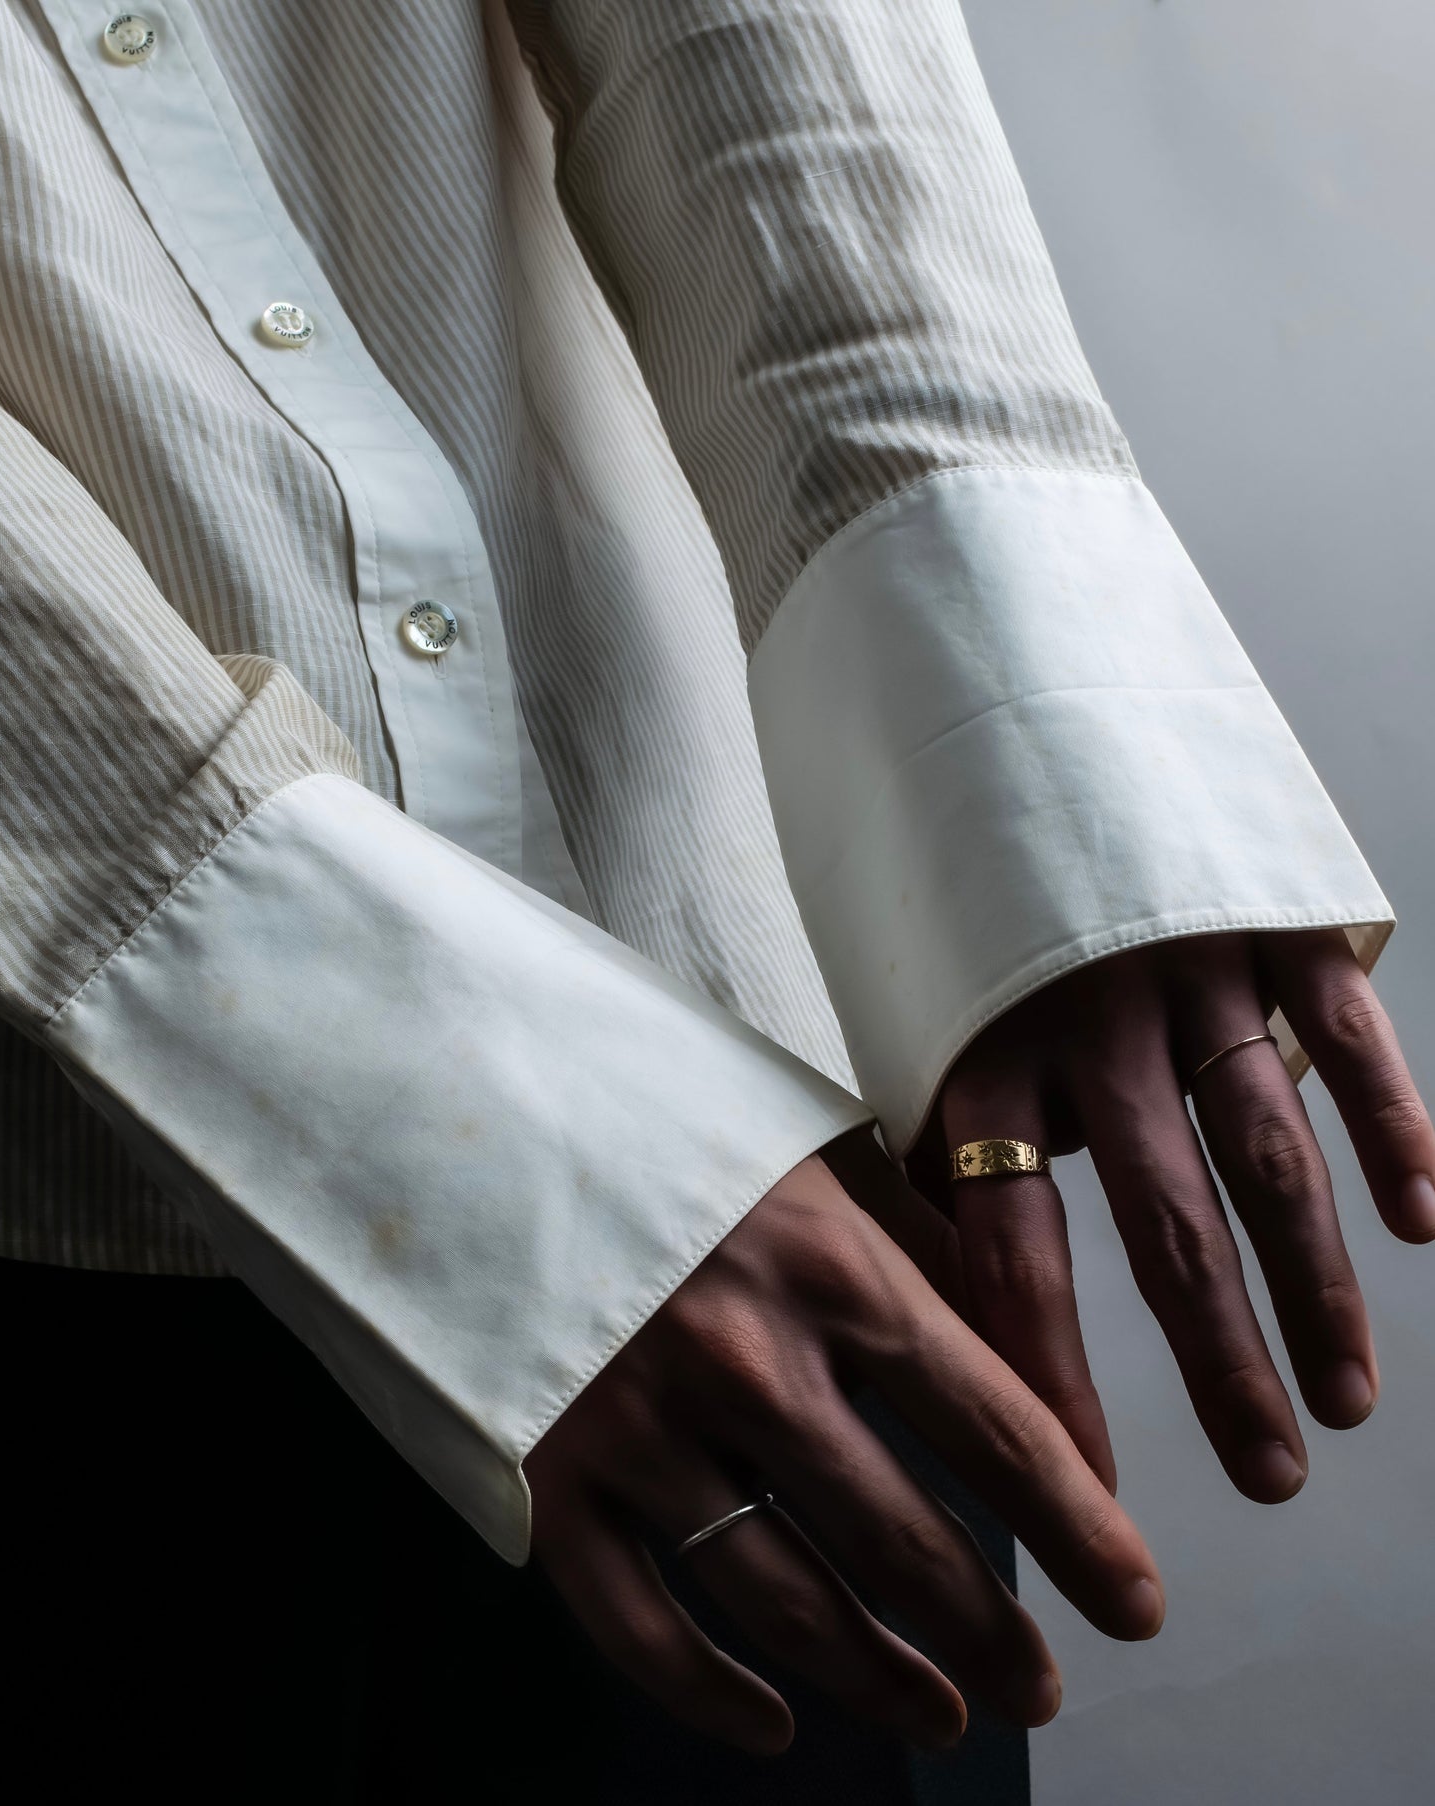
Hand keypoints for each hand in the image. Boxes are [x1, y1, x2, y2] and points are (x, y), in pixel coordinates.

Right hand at [525, 1141, 1162, 1754]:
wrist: (475, 1111)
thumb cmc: (665, 1126)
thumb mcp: (812, 1150)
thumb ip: (921, 1240)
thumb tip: (1021, 1334)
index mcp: (833, 1268)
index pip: (994, 1430)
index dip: (1080, 1532)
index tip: (1135, 1604)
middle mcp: (749, 1362)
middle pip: (904, 1541)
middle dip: (990, 1628)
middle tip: (1039, 1686)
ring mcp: (644, 1431)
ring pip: (786, 1602)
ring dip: (881, 1678)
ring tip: (942, 1717)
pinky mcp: (551, 1481)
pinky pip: (641, 1627)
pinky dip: (712, 1695)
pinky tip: (773, 1722)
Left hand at [908, 927, 1433, 1502]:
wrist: (1018, 721)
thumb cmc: (968, 904)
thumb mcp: (926, 1012)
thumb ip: (953, 1135)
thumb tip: (959, 1279)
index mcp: (983, 1060)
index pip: (1015, 1253)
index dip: (1051, 1379)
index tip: (1086, 1493)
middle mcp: (1086, 1027)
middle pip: (1163, 1225)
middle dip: (1221, 1364)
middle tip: (1269, 1476)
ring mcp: (1186, 970)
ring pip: (1267, 1153)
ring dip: (1315, 1284)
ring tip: (1347, 1398)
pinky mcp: (1267, 918)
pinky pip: (1341, 1036)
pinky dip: (1394, 1124)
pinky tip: (1425, 1220)